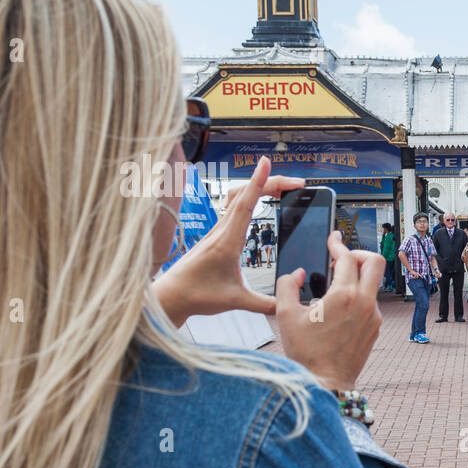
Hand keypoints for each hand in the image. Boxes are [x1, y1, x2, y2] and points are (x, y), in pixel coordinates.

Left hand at [153, 156, 303, 324]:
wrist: (171, 297)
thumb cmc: (196, 295)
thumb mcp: (235, 301)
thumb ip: (265, 303)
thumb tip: (287, 303)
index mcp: (227, 242)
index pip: (244, 204)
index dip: (258, 182)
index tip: (267, 163)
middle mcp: (221, 232)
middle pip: (245, 195)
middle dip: (271, 182)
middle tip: (296, 182)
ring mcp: (217, 231)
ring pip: (238, 198)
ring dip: (259, 187)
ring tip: (281, 187)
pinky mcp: (216, 236)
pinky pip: (233, 208)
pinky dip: (249, 197)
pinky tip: (258, 202)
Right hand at [277, 230, 383, 392]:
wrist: (325, 382)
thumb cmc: (305, 353)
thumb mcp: (284, 315)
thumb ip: (287, 286)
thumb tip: (296, 274)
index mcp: (344, 296)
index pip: (348, 257)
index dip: (338, 244)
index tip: (333, 239)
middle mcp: (365, 304)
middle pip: (375, 262)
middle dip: (359, 254)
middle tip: (342, 258)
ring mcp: (374, 317)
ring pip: (373, 284)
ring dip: (356, 278)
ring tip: (334, 287)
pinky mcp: (375, 328)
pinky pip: (371, 303)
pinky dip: (358, 297)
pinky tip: (339, 308)